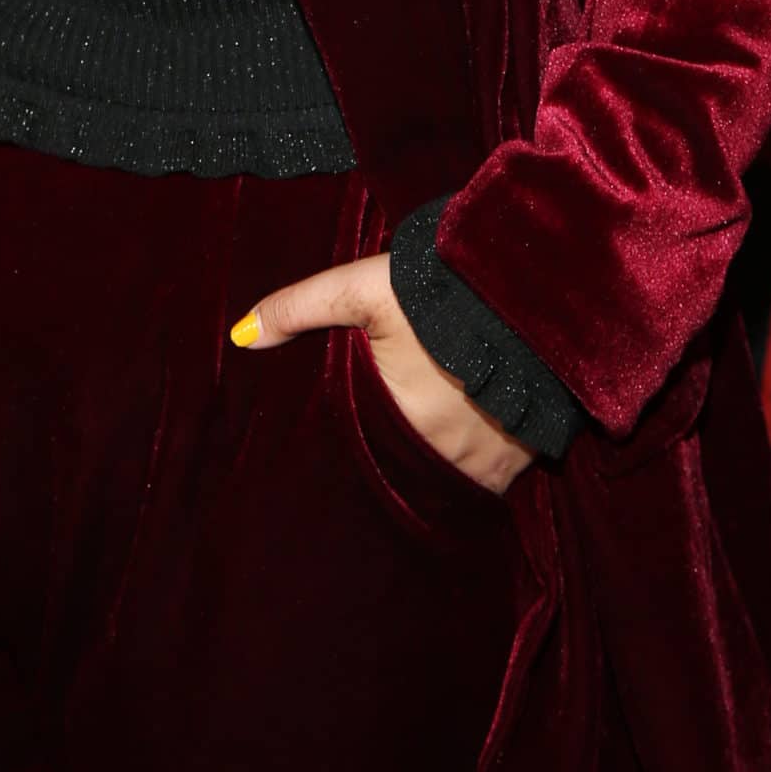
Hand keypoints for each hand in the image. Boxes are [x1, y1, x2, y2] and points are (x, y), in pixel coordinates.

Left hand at [230, 252, 534, 496]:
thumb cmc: (439, 288)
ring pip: (442, 481)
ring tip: (415, 447)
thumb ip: (299, 308)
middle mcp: (438, 454)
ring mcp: (483, 464)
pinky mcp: (521, 461)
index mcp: (392, 419)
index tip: (334, 443)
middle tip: (373, 444)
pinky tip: (462, 446)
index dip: (340, 450)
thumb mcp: (361, 288)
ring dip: (428, 467)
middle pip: (396, 471)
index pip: (351, 455)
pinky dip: (471, 469)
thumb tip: (241, 336)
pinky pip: (487, 483)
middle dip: (383, 461)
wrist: (529, 290)